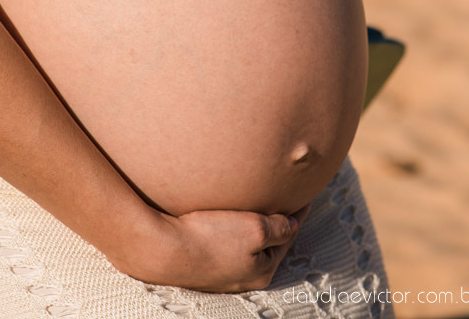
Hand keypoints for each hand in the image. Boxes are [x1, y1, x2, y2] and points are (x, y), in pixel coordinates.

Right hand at [119, 201, 312, 291]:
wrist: (163, 249)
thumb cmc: (209, 238)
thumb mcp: (253, 229)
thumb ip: (278, 227)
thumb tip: (293, 224)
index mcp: (262, 269)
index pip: (288, 235)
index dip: (297, 212)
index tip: (304, 193)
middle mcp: (245, 276)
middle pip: (268, 242)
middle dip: (277, 221)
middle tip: (284, 198)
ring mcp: (224, 271)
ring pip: (247, 243)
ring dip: (254, 225)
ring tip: (257, 205)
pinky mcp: (205, 262)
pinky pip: (228, 242)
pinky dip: (234, 229)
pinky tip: (227, 218)